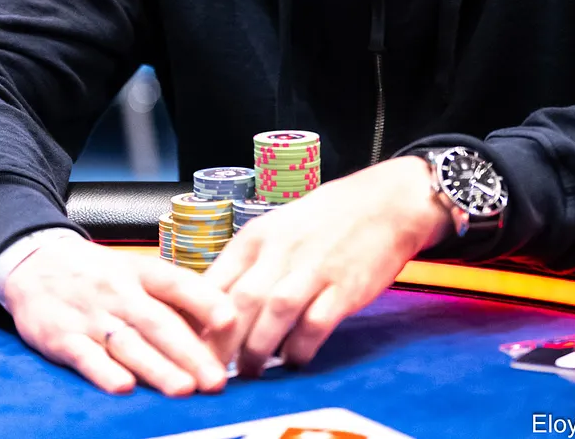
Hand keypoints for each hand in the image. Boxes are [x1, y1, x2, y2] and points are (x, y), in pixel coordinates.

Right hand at [3, 235, 235, 396]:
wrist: (35, 262)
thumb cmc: (97, 273)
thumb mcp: (134, 270)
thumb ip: (171, 297)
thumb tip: (218, 326)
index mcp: (140, 271)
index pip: (176, 283)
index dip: (205, 300)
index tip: (231, 320)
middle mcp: (118, 291)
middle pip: (158, 322)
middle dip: (190, 353)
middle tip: (217, 379)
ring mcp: (90, 315)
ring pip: (128, 343)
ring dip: (157, 368)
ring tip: (184, 389)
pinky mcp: (61, 337)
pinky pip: (85, 356)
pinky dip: (103, 372)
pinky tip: (124, 387)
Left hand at [205, 155, 450, 376]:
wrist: (385, 203)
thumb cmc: (327, 219)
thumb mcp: (277, 229)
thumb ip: (249, 264)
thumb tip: (217, 306)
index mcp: (257, 236)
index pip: (214, 281)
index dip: (198, 319)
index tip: (189, 344)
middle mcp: (281, 251)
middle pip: (239, 303)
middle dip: (222, 344)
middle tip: (212, 371)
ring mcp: (314, 269)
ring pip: (274, 314)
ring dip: (257, 350)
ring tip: (250, 371)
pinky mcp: (344, 288)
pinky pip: (315, 325)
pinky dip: (300, 348)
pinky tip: (294, 361)